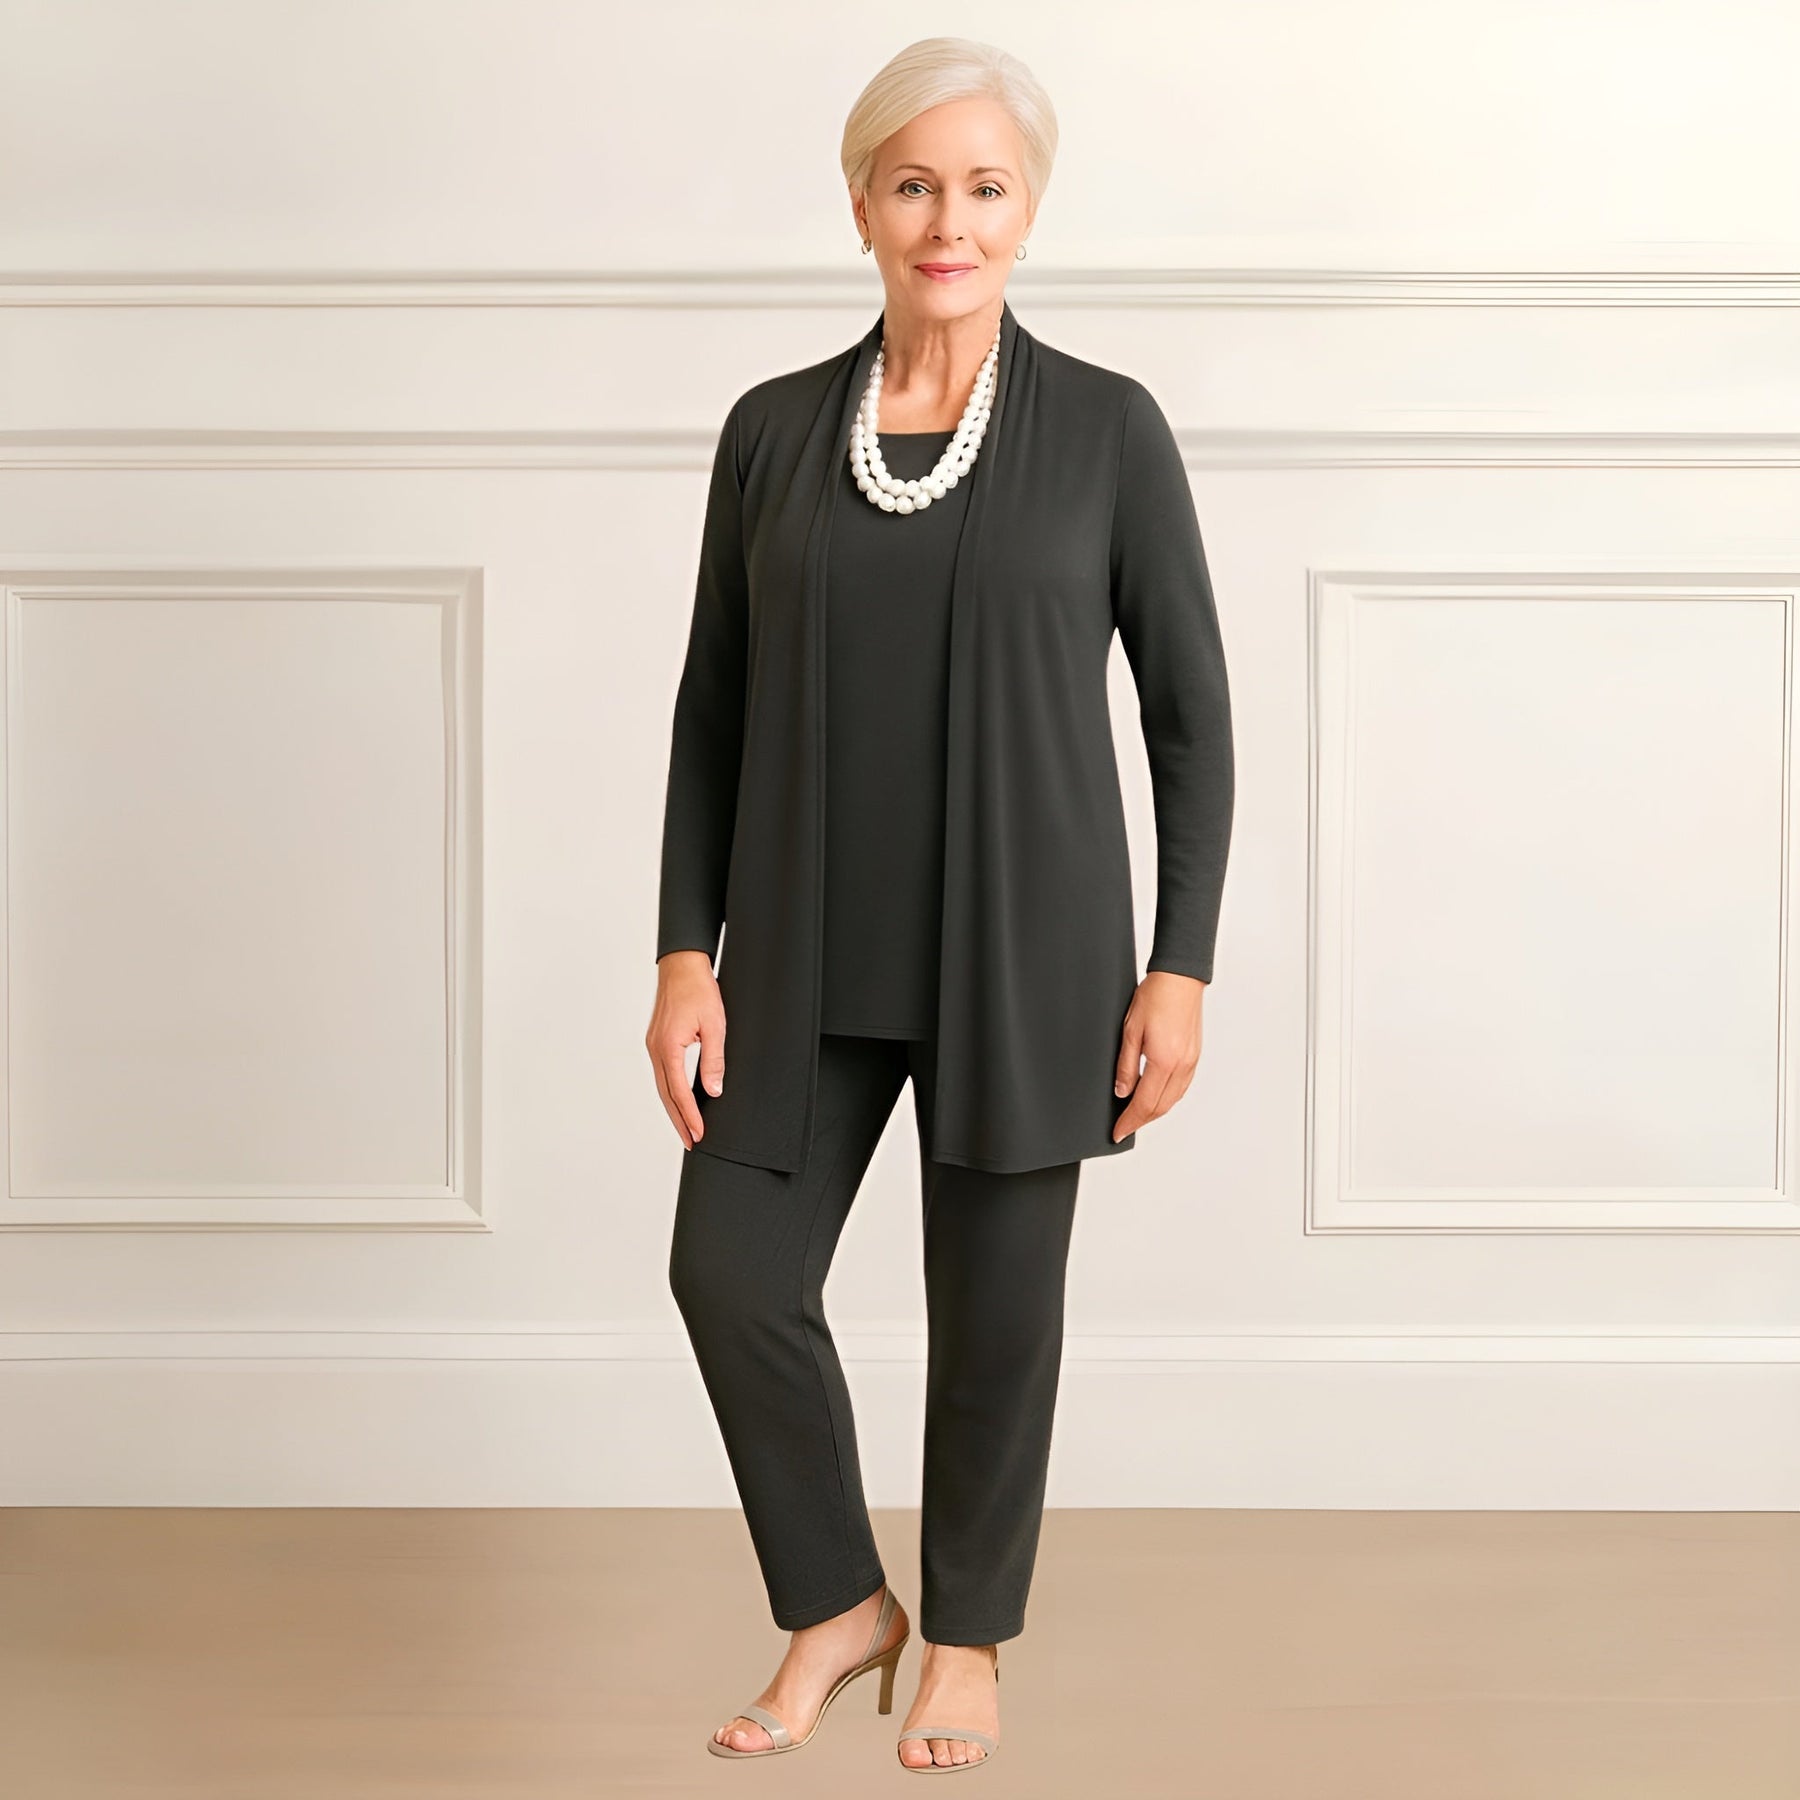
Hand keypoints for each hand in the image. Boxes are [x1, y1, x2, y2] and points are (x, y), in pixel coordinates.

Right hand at [647, 950, 726, 1149]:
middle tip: (691, 1142)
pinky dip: (670, 1091)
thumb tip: (712, 1090)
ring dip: (673, 1108)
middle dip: (678, 1120)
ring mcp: (653, 1045)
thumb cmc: (698, 990)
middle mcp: (655, 1049)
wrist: (681, 965)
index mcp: (668, 1048)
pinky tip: (679, 1098)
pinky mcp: (656, 1040)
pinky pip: (662, 1073)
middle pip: (665, 1095)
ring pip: (662, 1086)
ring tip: (686, 1127)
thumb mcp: (714, 1025)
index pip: (679, 1092)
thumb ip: (713, 1060)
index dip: (690, 1116)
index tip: (699, 1134)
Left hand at [1112, 971, 1205, 1141]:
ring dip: (1154, 1112)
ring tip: (1136, 1115)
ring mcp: (1191, 1061)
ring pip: (1172, 1099)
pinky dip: (1167, 1098)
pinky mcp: (1195, 1055)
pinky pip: (1181, 1087)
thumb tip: (1122, 1091)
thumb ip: (1126, 1065)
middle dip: (1141, 1121)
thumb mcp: (1130, 1031)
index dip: (1130, 1121)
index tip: (1118, 1132)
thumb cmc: (1155, 996)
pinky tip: (1156, 1097)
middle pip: (1160, 1107)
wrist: (1180, 978)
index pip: (1144, 1104)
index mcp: (1164, 1061)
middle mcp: (1181, 1065)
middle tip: (1124, 1127)